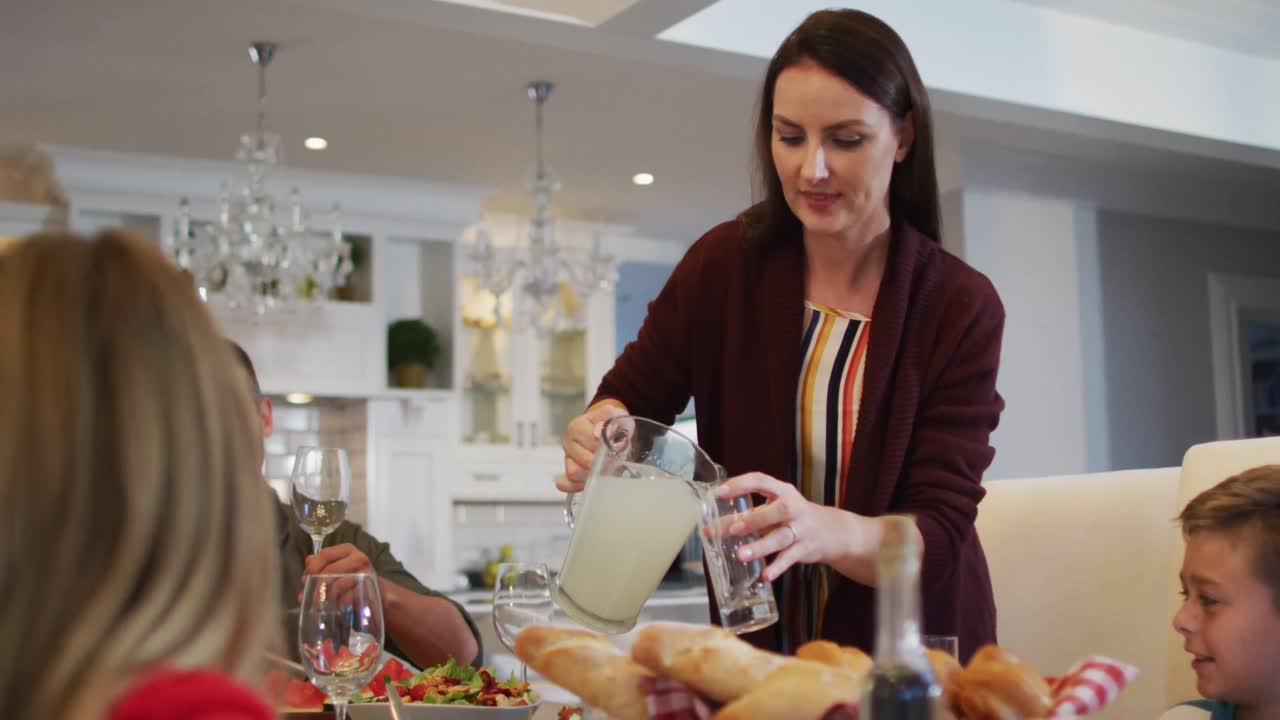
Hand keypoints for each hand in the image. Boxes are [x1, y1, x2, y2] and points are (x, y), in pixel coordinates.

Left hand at [298, 543, 376, 604]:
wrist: (378, 591)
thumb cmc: (352, 578)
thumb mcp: (336, 568)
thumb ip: (321, 565)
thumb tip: (307, 565)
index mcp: (347, 549)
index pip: (326, 554)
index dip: (313, 567)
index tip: (305, 580)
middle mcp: (358, 557)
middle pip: (331, 569)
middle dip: (317, 585)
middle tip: (309, 597)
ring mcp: (366, 572)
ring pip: (339, 584)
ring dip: (326, 596)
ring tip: (320, 604)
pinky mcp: (370, 588)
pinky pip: (349, 597)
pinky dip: (339, 603)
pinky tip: (335, 606)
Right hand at [559, 399, 628, 491]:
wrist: (609, 428)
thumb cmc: (611, 423)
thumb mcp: (615, 415)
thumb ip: (609, 417)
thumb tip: (598, 432)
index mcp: (578, 426)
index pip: (588, 441)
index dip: (603, 447)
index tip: (615, 447)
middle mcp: (569, 442)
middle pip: (580, 459)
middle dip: (599, 463)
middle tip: (611, 462)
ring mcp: (568, 458)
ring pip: (573, 473)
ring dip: (590, 475)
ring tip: (604, 471)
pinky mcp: (568, 472)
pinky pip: (566, 483)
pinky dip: (576, 486)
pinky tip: (589, 484)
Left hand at [714, 472, 849, 581]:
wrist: (831, 531)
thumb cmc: (793, 517)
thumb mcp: (777, 508)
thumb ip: (752, 514)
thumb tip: (716, 526)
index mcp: (782, 492)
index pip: (761, 481)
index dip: (740, 485)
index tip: (718, 493)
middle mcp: (794, 507)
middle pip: (777, 511)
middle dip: (754, 520)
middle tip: (733, 529)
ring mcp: (801, 529)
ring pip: (781, 537)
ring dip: (761, 547)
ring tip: (741, 555)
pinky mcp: (806, 548)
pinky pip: (790, 558)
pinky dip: (777, 567)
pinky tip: (765, 575)